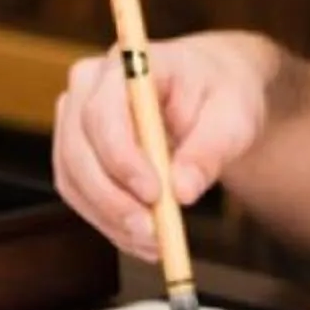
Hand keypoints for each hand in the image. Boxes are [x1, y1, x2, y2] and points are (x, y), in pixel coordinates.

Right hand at [51, 31, 282, 260]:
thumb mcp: (235, 117)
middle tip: (153, 234)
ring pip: (74, 177)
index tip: (155, 195)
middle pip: (79, 149)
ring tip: (155, 244)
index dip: (122, 159)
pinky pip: (80, 192)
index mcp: (129, 64)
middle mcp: (89, 86)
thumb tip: (182, 192)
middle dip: (113, 199)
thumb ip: (210, 151)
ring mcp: (75, 118)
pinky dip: (108, 220)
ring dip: (110, 217)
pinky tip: (141, 240)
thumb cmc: (225, 96)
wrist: (213, 91)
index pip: (104, 113)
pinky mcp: (76, 150)